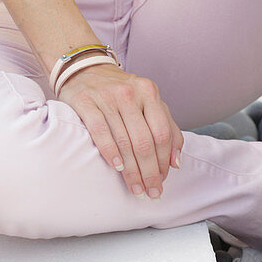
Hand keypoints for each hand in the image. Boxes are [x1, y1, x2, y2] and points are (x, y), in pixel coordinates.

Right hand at [57, 62, 183, 198]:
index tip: (163, 181)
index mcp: (149, 91)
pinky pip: (100, 130)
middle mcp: (130, 93)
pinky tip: (116, 167)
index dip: (164, 161)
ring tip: (136, 189)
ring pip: (124, 140)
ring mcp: (107, 96)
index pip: (162, 133)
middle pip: (145, 141)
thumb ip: (166, 126)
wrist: (85, 68)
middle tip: (152, 193)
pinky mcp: (86, 101)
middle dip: (150, 172)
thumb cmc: (120, 91)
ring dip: (131, 170)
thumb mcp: (147, 101)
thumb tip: (176, 162)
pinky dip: (110, 151)